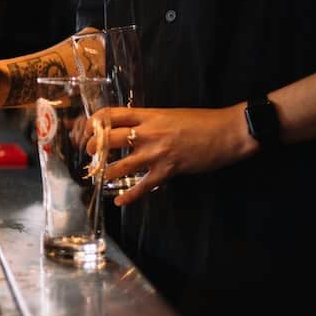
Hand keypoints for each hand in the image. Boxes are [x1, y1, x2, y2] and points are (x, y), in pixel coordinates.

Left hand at [85, 105, 258, 205]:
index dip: (93, 122)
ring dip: (105, 172)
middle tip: (90, 155)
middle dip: (93, 147)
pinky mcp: (169, 170)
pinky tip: (119, 201)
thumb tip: (129, 129)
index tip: (87, 130)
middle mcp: (148, 132)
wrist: (228, 131)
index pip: (111, 114)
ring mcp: (157, 152)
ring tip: (98, 177)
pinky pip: (144, 185)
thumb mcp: (168, 114)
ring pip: (121, 165)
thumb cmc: (201, 121)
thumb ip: (147, 121)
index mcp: (147, 115)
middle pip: (108, 138)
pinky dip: (130, 196)